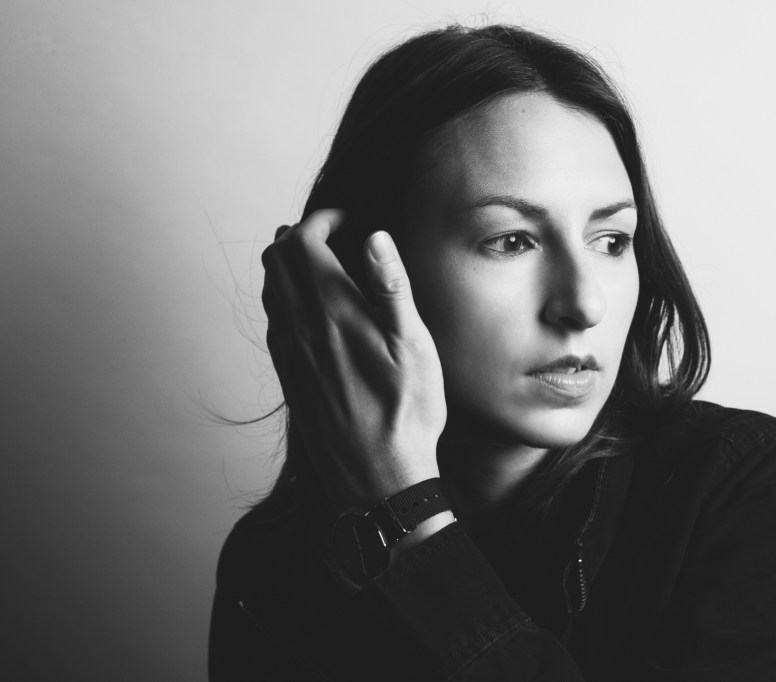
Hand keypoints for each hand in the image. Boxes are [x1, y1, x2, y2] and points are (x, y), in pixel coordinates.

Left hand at [261, 209, 446, 509]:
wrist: (376, 476)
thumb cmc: (406, 412)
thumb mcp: (414, 347)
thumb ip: (391, 287)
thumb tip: (375, 237)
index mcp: (332, 311)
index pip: (303, 242)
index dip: (323, 220)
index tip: (349, 221)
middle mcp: (300, 327)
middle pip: (275, 259)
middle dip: (299, 235)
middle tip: (333, 236)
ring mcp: (289, 353)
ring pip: (269, 290)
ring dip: (287, 266)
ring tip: (322, 265)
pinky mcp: (288, 376)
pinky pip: (273, 322)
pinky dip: (285, 299)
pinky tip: (314, 310)